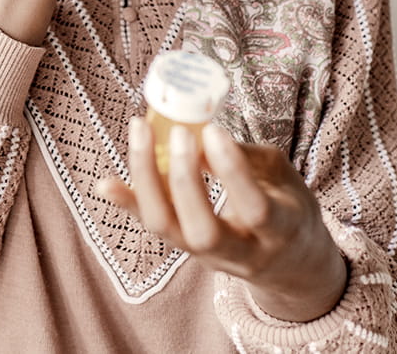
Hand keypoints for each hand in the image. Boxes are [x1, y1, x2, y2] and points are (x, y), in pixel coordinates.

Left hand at [94, 118, 347, 322]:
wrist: (292, 267)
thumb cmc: (290, 210)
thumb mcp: (285, 180)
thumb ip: (247, 159)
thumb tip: (200, 132)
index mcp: (280, 232)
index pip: (255, 209)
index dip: (232, 171)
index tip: (213, 130)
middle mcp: (242, 254)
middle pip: (203, 231)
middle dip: (184, 180)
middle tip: (178, 133)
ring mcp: (207, 258)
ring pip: (168, 230)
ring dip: (147, 179)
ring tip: (140, 130)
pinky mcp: (183, 251)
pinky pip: (152, 227)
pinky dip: (127, 203)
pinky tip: (105, 183)